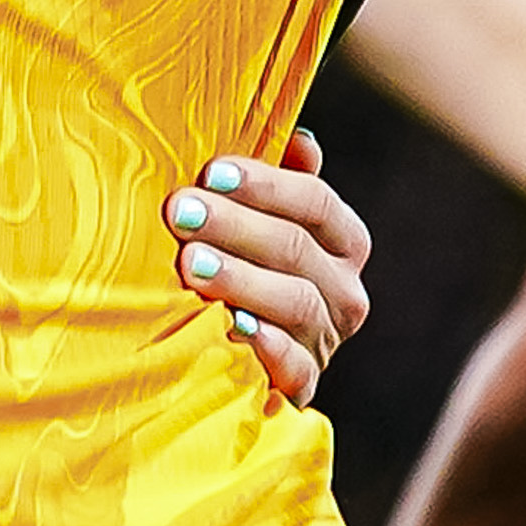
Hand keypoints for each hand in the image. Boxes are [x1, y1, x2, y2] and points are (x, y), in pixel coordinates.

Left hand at [161, 131, 375, 408]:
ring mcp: (326, 340)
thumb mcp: (260, 217)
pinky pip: (295, 369)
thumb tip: (302, 140)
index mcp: (343, 242)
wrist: (233, 351)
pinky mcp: (303, 384)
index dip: (265, 184)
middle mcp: (345, 290)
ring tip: (189, 264)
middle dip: (234, 226)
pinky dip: (266, 347)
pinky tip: (231, 326)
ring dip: (240, 279)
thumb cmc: (242, 259)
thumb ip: (280, 178)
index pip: (316, 202)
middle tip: (180, 211)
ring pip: (294, 303)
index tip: (211, 171)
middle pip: (296, 249)